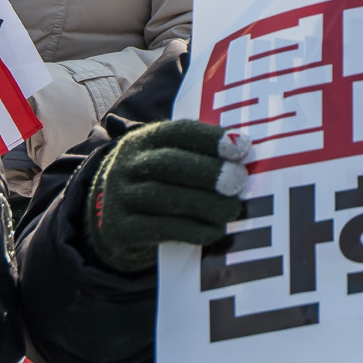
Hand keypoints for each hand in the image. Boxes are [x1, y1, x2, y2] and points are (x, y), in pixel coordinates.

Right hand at [84, 120, 251, 273]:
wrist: (114, 219)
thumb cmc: (160, 184)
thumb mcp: (172, 161)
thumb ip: (202, 156)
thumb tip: (247, 160)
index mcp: (144, 140)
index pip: (178, 131)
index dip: (211, 138)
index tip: (242, 147)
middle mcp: (126, 165)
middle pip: (169, 164)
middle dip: (208, 172)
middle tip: (239, 182)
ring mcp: (119, 198)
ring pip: (164, 198)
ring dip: (205, 204)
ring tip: (232, 210)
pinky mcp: (120, 230)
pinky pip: (158, 229)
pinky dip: (191, 230)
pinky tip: (214, 230)